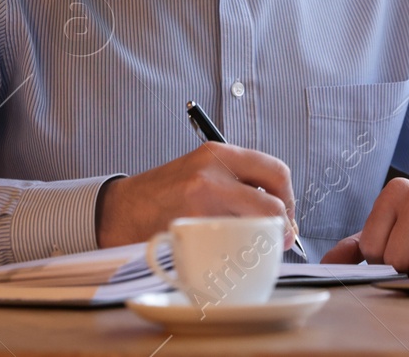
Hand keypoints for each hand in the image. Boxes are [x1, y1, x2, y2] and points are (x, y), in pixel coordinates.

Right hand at [95, 142, 297, 247]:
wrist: (121, 210)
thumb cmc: (164, 195)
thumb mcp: (201, 171)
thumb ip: (236, 182)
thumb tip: (279, 211)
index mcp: (218, 153)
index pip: (275, 170)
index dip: (288, 198)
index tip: (285, 215)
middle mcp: (212, 171)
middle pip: (273, 199)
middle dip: (284, 223)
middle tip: (281, 236)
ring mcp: (202, 199)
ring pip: (257, 224)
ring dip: (264, 240)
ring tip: (257, 247)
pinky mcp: (191, 226)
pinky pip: (232, 244)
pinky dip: (240, 253)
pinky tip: (231, 254)